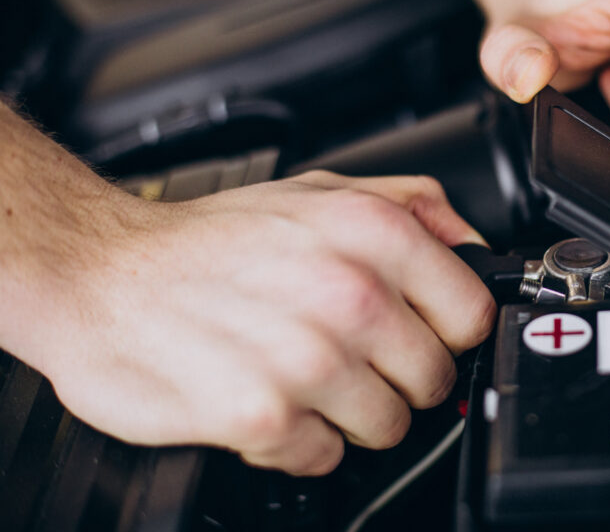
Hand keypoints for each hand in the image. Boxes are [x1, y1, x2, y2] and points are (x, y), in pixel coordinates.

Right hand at [5, 154, 494, 474]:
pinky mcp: (265, 416)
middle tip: (347, 355)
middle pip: (435, 379)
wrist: (98, 273)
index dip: (448, 331)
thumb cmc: (209, 240)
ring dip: (348, 412)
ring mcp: (309, 359)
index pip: (473, 315)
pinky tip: (267, 397)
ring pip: (389, 427)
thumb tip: (475, 245)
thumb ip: (413, 206)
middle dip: (397, 377)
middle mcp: (350, 294)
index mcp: (373, 234)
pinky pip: (326, 456)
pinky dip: (299, 440)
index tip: (420, 333)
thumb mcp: (319, 190)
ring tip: (300, 374)